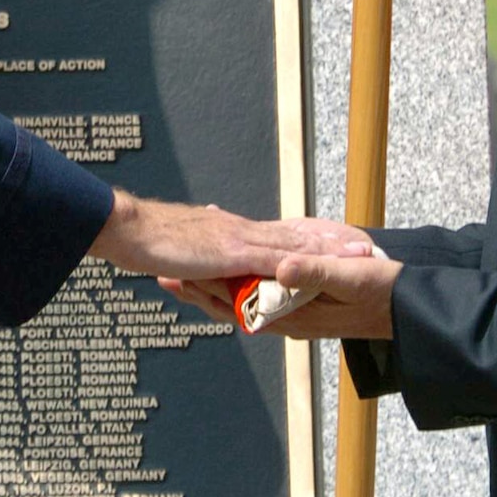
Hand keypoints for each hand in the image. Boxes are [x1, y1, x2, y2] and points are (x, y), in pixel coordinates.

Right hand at [86, 192, 374, 280]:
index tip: (340, 236)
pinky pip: (269, 260)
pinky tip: (316, 268)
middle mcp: (243, 231)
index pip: (283, 231)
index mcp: (235, 232)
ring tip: (358, 253)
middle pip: (299, 232)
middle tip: (366, 242)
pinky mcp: (230, 253)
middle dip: (333, 239)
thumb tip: (215, 261)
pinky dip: (295, 263)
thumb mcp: (186, 251)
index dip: (313, 234)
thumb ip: (205, 257)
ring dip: (328, 248)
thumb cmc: (151, 241)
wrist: (130, 228)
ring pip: (294, 243)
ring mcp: (239, 240)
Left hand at [160, 250, 401, 339]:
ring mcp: (294, 313)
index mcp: (294, 313)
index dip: (208, 284)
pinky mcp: (303, 304)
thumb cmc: (382, 291)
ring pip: (243, 302)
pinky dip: (239, 282)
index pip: (239, 300)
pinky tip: (230, 271)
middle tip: (164, 274)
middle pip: (233, 305)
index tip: (179, 270)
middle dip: (199, 288)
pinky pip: (261, 297)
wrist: (409, 306)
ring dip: (213, 288)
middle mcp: (289, 318)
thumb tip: (280, 270)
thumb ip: (315, 273)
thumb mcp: (350, 278)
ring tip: (182, 276)